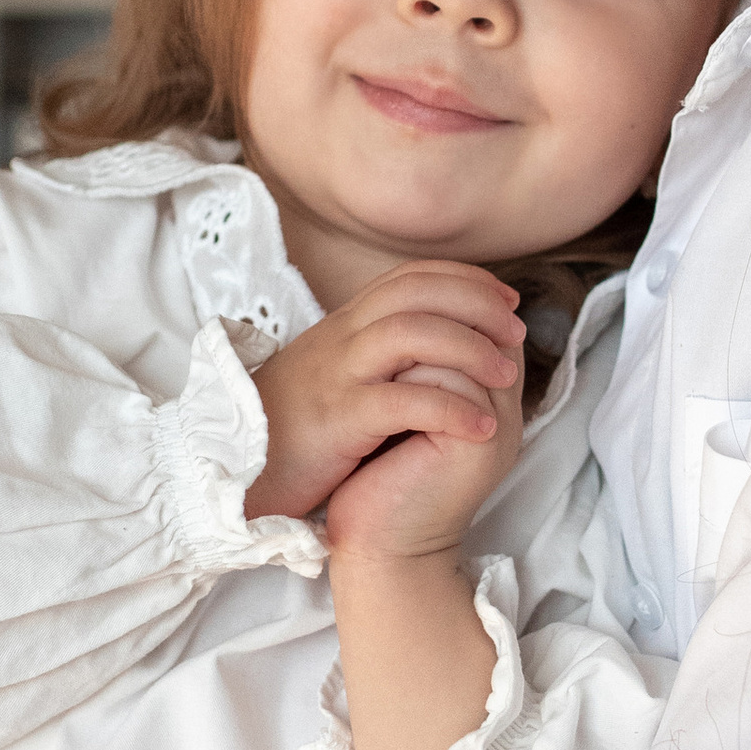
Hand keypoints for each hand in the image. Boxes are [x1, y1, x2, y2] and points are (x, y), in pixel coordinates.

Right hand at [244, 263, 524, 528]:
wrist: (233, 472)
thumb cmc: (289, 431)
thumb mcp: (332, 375)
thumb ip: (373, 353)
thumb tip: (431, 342)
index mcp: (344, 325)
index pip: (411, 277)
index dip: (465, 281)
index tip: (506, 300)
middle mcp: (341, 338)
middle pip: (418, 293)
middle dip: (478, 304)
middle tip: (517, 332)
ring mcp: (337, 375)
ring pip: (412, 333)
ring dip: (471, 349)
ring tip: (508, 376)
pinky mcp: (337, 419)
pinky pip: (402, 402)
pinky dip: (450, 409)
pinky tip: (482, 427)